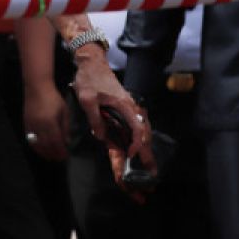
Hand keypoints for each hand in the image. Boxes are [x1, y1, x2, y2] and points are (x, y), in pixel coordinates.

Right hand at [23, 80, 68, 161]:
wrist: (37, 87)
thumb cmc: (53, 98)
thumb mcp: (64, 111)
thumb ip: (65, 127)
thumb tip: (67, 141)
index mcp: (50, 123)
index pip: (56, 142)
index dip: (61, 151)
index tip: (65, 156)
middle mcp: (39, 126)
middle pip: (46, 145)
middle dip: (53, 154)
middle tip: (59, 159)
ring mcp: (30, 125)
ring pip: (36, 144)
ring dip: (44, 152)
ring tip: (50, 156)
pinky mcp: (25, 123)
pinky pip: (29, 138)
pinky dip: (35, 146)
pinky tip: (40, 148)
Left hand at [71, 46, 155, 188]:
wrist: (91, 62)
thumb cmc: (89, 79)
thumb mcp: (87, 98)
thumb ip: (95, 118)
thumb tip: (102, 137)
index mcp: (125, 106)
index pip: (137, 129)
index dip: (137, 145)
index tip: (132, 156)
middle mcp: (131, 109)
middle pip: (143, 135)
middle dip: (147, 156)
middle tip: (151, 175)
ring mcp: (128, 110)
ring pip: (140, 134)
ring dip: (143, 152)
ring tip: (147, 170)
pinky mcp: (123, 110)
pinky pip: (133, 129)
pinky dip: (136, 142)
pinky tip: (134, 153)